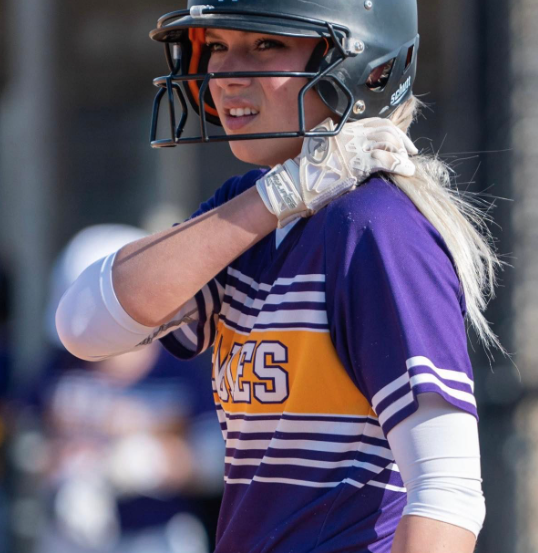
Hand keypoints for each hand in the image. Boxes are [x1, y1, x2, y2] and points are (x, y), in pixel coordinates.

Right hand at [256, 117, 417, 226]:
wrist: (295, 183)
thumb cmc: (306, 173)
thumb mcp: (322, 150)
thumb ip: (340, 146)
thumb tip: (356, 153)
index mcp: (343, 129)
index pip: (375, 122)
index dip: (393, 131)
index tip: (401, 142)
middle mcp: (350, 133)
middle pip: (386, 129)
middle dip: (403, 140)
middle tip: (410, 152)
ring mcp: (354, 147)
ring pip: (389, 141)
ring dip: (403, 153)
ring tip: (408, 164)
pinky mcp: (358, 163)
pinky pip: (386, 159)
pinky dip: (400, 164)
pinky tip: (407, 171)